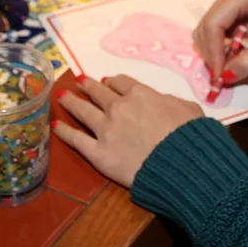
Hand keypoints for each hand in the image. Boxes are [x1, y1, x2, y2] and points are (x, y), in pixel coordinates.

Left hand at [54, 76, 203, 187]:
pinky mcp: (98, 153)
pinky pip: (76, 140)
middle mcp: (119, 108)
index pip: (121, 83)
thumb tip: (162, 102)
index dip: (113, 82)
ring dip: (71, 101)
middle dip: (89, 86)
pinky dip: (64, 132)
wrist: (183, 165)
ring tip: (61, 96)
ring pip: (82, 110)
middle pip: (99, 92)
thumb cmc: (192, 136)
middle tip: (80, 81)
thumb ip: (170, 101)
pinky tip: (55, 126)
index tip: (108, 82)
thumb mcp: (188, 109)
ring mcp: (105, 130)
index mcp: (141, 94)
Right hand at [194, 0, 247, 84]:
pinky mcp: (230, 8)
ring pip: (208, 29)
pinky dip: (219, 47)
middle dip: (211, 53)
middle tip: (221, 76)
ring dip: (213, 51)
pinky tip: (230, 59)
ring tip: (226, 69)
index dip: (212, 51)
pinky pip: (216, 30)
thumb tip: (225, 78)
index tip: (219, 75)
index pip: (214, 23)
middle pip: (207, 25)